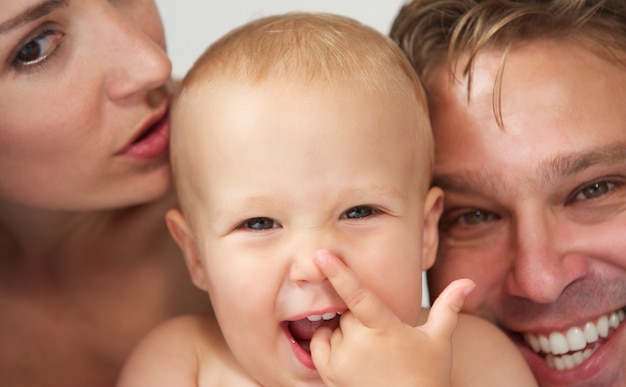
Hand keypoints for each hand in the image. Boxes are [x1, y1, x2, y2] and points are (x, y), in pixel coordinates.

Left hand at [310, 249, 473, 386]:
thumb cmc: (426, 377)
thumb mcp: (439, 341)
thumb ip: (449, 307)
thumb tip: (468, 282)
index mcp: (385, 328)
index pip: (358, 294)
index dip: (339, 272)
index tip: (321, 254)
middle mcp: (359, 342)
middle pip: (347, 311)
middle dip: (359, 318)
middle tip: (380, 339)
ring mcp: (341, 359)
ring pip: (333, 326)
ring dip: (345, 331)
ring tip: (369, 351)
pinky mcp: (328, 372)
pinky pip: (319, 342)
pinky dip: (330, 342)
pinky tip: (352, 355)